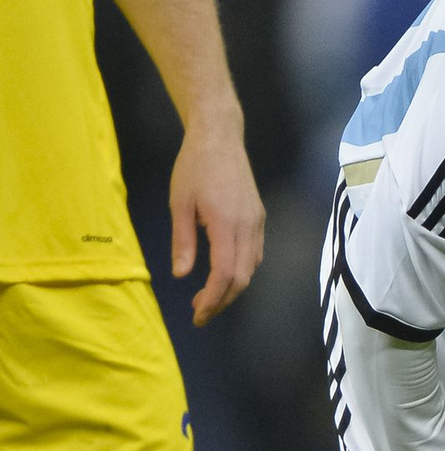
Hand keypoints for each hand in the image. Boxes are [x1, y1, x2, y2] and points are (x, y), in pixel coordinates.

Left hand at [170, 123, 265, 326]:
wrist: (220, 137)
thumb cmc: (193, 166)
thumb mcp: (179, 203)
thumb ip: (183, 241)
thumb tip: (181, 275)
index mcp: (226, 224)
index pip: (225, 273)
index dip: (212, 298)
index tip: (197, 313)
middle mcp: (248, 227)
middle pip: (242, 278)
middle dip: (222, 300)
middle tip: (200, 312)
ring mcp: (257, 224)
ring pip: (251, 268)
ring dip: (232, 288)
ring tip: (209, 297)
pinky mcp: (259, 219)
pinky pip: (254, 254)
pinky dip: (241, 271)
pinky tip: (224, 274)